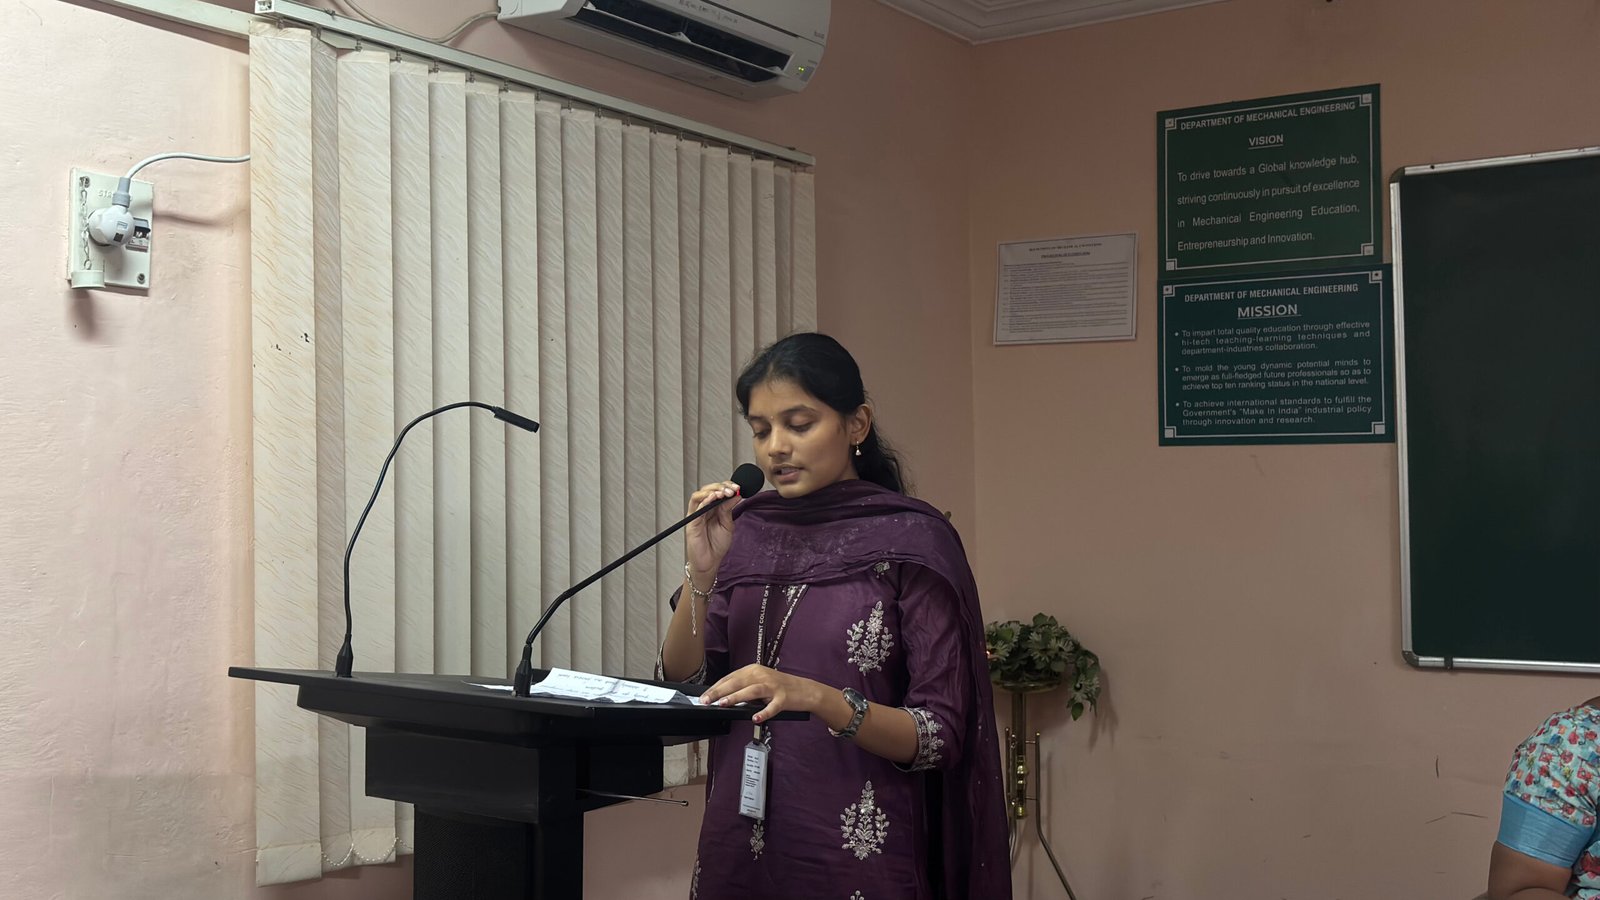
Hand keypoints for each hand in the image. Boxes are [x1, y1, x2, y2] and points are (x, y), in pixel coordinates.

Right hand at [684, 480, 740, 582]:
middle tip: (732, 489)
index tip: (738, 487)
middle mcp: (704, 509)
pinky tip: (713, 498)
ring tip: (723, 492)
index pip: (718, 491)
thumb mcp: (727, 525)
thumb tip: (736, 495)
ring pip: (699, 495)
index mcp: (714, 508)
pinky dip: (704, 501)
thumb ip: (729, 510)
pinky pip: (696, 508)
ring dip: (712, 491)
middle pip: (708, 490)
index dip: (727, 486)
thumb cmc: (717, 545)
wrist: (710, 562)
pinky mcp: (692, 522)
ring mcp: (697, 515)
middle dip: (721, 487)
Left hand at [699, 664, 823, 724]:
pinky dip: (763, 712)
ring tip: (723, 704)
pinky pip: (772, 706)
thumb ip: (743, 687)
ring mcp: (774, 687)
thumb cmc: (779, 687)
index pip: (730, 677)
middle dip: (720, 692)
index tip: (704, 696)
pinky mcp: (784, 698)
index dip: (716, 687)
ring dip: (736, 697)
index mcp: (754, 670)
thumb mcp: (760, 682)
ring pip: (752, 691)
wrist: (805, 690)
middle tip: (706, 701)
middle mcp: (762, 675)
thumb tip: (721, 696)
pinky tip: (755, 718)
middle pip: (738, 682)